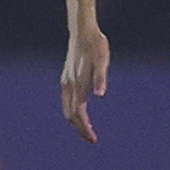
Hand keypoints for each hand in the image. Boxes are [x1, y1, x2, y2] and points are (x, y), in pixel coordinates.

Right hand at [61, 28, 109, 142]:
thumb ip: (101, 77)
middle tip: (92, 139)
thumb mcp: (103, 59)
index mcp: (77, 84)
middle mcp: (69, 85)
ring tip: (88, 129)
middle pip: (71, 114)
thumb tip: (100, 95)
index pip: (78, 113)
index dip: (85, 128)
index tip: (93, 139)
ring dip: (76, 121)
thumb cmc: (96, 44)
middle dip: (80, 128)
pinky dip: (73, 110)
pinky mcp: (67, 77)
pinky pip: (67, 100)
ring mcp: (66, 81)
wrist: (82, 30)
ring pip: (67, 108)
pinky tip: (82, 110)